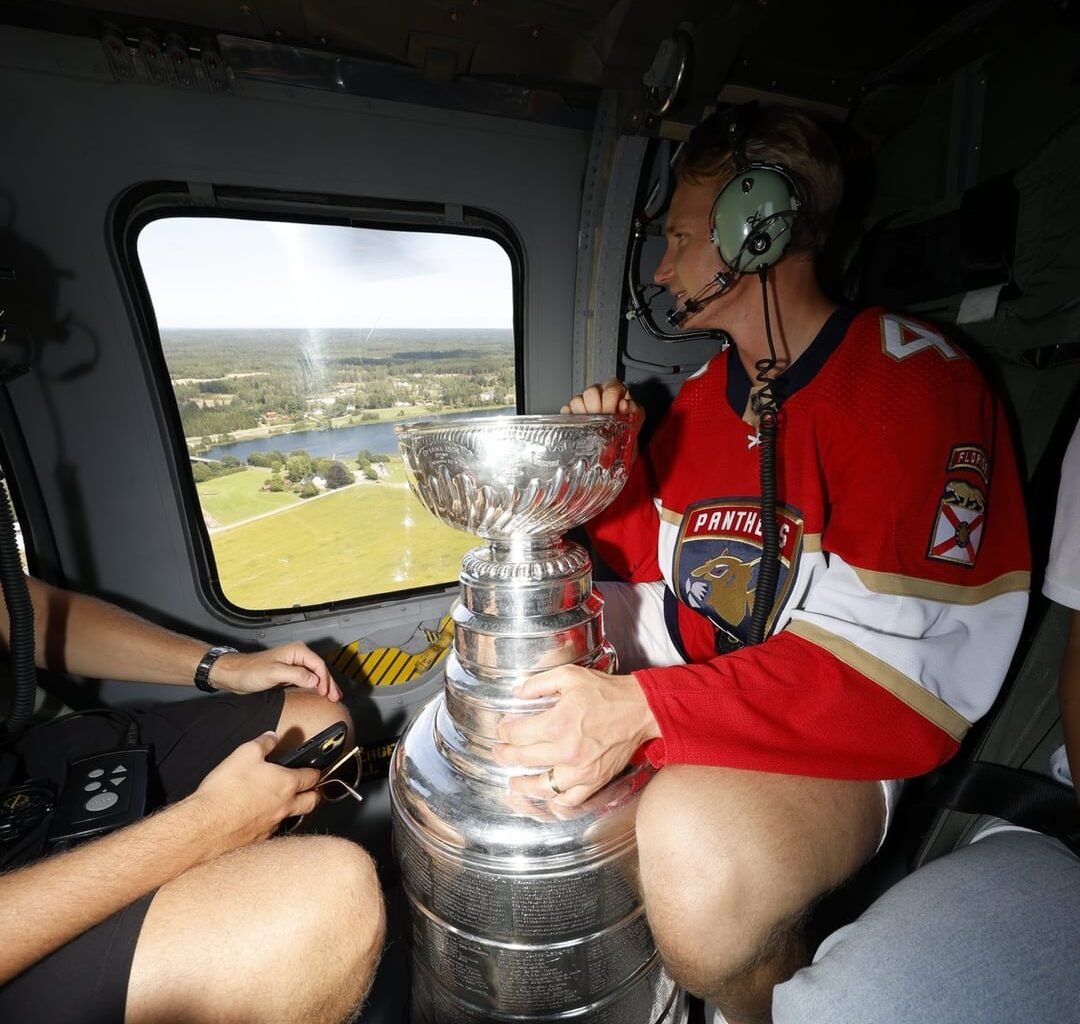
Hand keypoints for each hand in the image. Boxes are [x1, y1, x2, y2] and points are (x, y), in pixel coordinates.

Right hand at [187, 731, 322, 850]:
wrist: (206, 825)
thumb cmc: (227, 790)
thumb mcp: (245, 753)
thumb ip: (263, 743)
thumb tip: (272, 737)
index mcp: (286, 784)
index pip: (312, 777)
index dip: (315, 771)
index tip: (314, 770)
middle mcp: (284, 806)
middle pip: (312, 802)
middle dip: (315, 794)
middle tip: (312, 789)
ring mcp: (273, 825)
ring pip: (292, 817)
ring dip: (293, 810)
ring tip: (284, 803)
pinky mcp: (258, 839)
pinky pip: (272, 830)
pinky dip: (271, 822)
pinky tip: (259, 817)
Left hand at [210, 643, 341, 700]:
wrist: (235, 674)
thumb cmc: (250, 670)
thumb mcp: (275, 672)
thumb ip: (296, 675)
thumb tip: (314, 680)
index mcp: (297, 651)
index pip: (318, 665)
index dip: (325, 680)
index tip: (327, 693)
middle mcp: (297, 656)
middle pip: (320, 670)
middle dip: (329, 684)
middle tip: (336, 697)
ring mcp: (293, 664)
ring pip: (315, 675)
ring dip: (324, 686)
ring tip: (332, 696)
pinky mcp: (289, 673)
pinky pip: (307, 679)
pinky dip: (315, 686)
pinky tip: (319, 693)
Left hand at [492, 665, 659, 806]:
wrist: (639, 710)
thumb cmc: (606, 692)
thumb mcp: (569, 676)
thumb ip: (538, 683)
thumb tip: (516, 693)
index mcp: (558, 724)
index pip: (516, 734)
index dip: (504, 732)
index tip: (502, 730)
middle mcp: (567, 752)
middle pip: (523, 759)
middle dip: (505, 755)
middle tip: (499, 752)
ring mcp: (581, 771)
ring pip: (542, 787)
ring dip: (523, 785)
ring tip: (514, 781)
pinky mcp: (595, 781)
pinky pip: (569, 800)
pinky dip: (554, 799)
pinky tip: (545, 793)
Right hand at [561, 378, 645, 431]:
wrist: (619, 448)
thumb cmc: (627, 429)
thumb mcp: (636, 419)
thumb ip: (634, 410)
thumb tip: (624, 405)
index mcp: (615, 390)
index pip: (610, 386)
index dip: (610, 399)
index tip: (612, 412)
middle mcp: (599, 394)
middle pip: (591, 391)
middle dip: (596, 407)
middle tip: (601, 420)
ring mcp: (584, 402)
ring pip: (577, 400)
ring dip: (584, 414)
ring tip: (592, 425)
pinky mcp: (573, 413)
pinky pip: (567, 412)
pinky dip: (572, 419)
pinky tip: (581, 426)